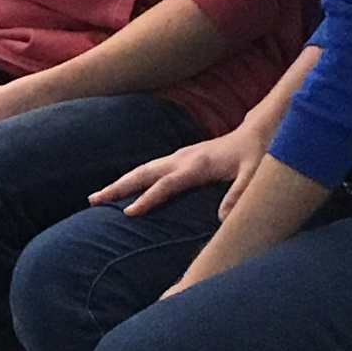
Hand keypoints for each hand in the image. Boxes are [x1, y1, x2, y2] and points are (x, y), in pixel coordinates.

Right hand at [89, 121, 269, 220]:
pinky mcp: (181, 158)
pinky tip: (125, 189)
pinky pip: (151, 169)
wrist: (258, 131)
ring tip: (97, 197)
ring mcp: (180, 156)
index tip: (128, 213)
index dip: (147, 199)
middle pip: (143, 173)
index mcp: (196, 165)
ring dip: (120, 182)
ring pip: (143, 169)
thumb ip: (239, 195)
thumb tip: (222, 219)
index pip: (166, 184)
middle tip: (93, 201)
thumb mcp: (256, 174)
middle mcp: (183, 158)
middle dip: (118, 187)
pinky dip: (133, 179)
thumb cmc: (257, 153)